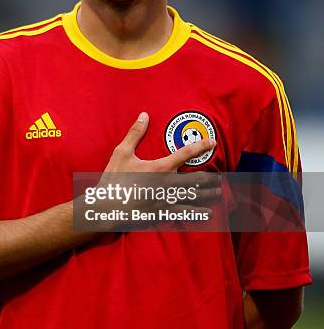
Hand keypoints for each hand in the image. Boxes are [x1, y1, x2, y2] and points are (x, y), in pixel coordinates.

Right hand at [90, 112, 219, 227]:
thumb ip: (135, 133)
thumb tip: (144, 115)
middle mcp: (168, 183)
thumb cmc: (114, 179)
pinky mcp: (162, 212)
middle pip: (197, 179)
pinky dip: (198, 212)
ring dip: (208, 194)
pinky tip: (208, 213)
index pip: (186, 153)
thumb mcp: (122, 152)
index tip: (213, 142)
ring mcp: (167, 199)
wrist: (107, 207)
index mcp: (161, 167)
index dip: (201, 146)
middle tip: (221, 177)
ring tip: (219, 192)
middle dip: (211, 178)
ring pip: (194, 196)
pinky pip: (184, 212)